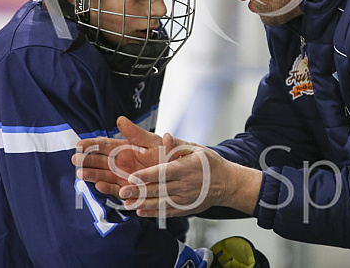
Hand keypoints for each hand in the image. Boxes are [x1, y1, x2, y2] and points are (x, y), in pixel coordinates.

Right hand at [72, 116, 174, 196]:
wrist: (182, 172)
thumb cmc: (168, 153)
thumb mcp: (152, 142)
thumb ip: (136, 133)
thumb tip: (120, 119)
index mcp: (127, 147)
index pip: (106, 145)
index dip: (92, 145)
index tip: (80, 144)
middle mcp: (122, 162)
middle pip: (101, 161)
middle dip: (87, 160)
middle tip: (76, 159)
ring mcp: (124, 177)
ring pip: (104, 175)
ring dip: (92, 174)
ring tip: (81, 173)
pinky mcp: (130, 190)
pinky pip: (116, 189)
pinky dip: (107, 188)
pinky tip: (98, 185)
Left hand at [119, 134, 261, 217]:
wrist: (227, 184)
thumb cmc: (209, 163)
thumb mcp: (196, 149)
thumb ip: (177, 145)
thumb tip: (165, 136)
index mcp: (186, 169)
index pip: (164, 172)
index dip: (147, 175)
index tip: (132, 177)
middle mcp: (185, 186)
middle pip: (159, 189)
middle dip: (139, 191)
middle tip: (122, 191)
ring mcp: (185, 199)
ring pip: (161, 202)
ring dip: (142, 203)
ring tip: (126, 203)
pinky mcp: (185, 209)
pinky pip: (167, 212)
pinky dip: (153, 213)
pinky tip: (140, 211)